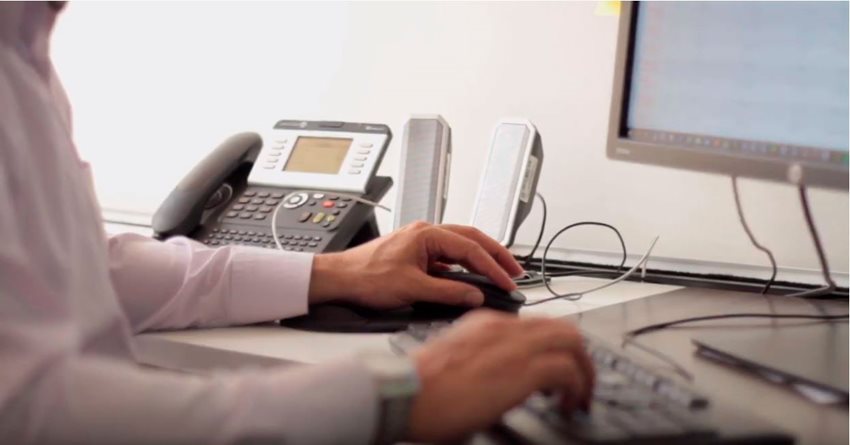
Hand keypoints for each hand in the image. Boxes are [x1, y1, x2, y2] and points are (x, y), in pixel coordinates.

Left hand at [309, 222, 523, 308]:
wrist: (339, 279)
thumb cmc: (365, 276)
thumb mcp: (411, 288)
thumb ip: (447, 292)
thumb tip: (474, 295)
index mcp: (426, 234)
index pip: (470, 249)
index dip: (492, 267)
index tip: (507, 282)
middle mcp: (425, 233)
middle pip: (471, 239)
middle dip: (496, 254)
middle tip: (515, 270)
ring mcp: (421, 243)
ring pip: (460, 247)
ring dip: (481, 260)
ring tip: (500, 273)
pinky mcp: (416, 255)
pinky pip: (447, 258)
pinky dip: (464, 268)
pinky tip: (471, 280)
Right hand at [406, 311, 594, 442]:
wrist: (406, 393)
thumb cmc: (420, 386)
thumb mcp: (456, 361)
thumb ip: (482, 358)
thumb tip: (498, 379)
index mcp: (486, 324)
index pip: (538, 324)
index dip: (556, 348)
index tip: (560, 370)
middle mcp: (504, 328)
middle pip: (563, 328)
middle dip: (580, 357)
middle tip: (580, 382)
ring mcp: (514, 346)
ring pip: (572, 343)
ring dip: (584, 372)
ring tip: (579, 396)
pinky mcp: (522, 369)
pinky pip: (567, 369)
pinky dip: (576, 387)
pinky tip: (567, 404)